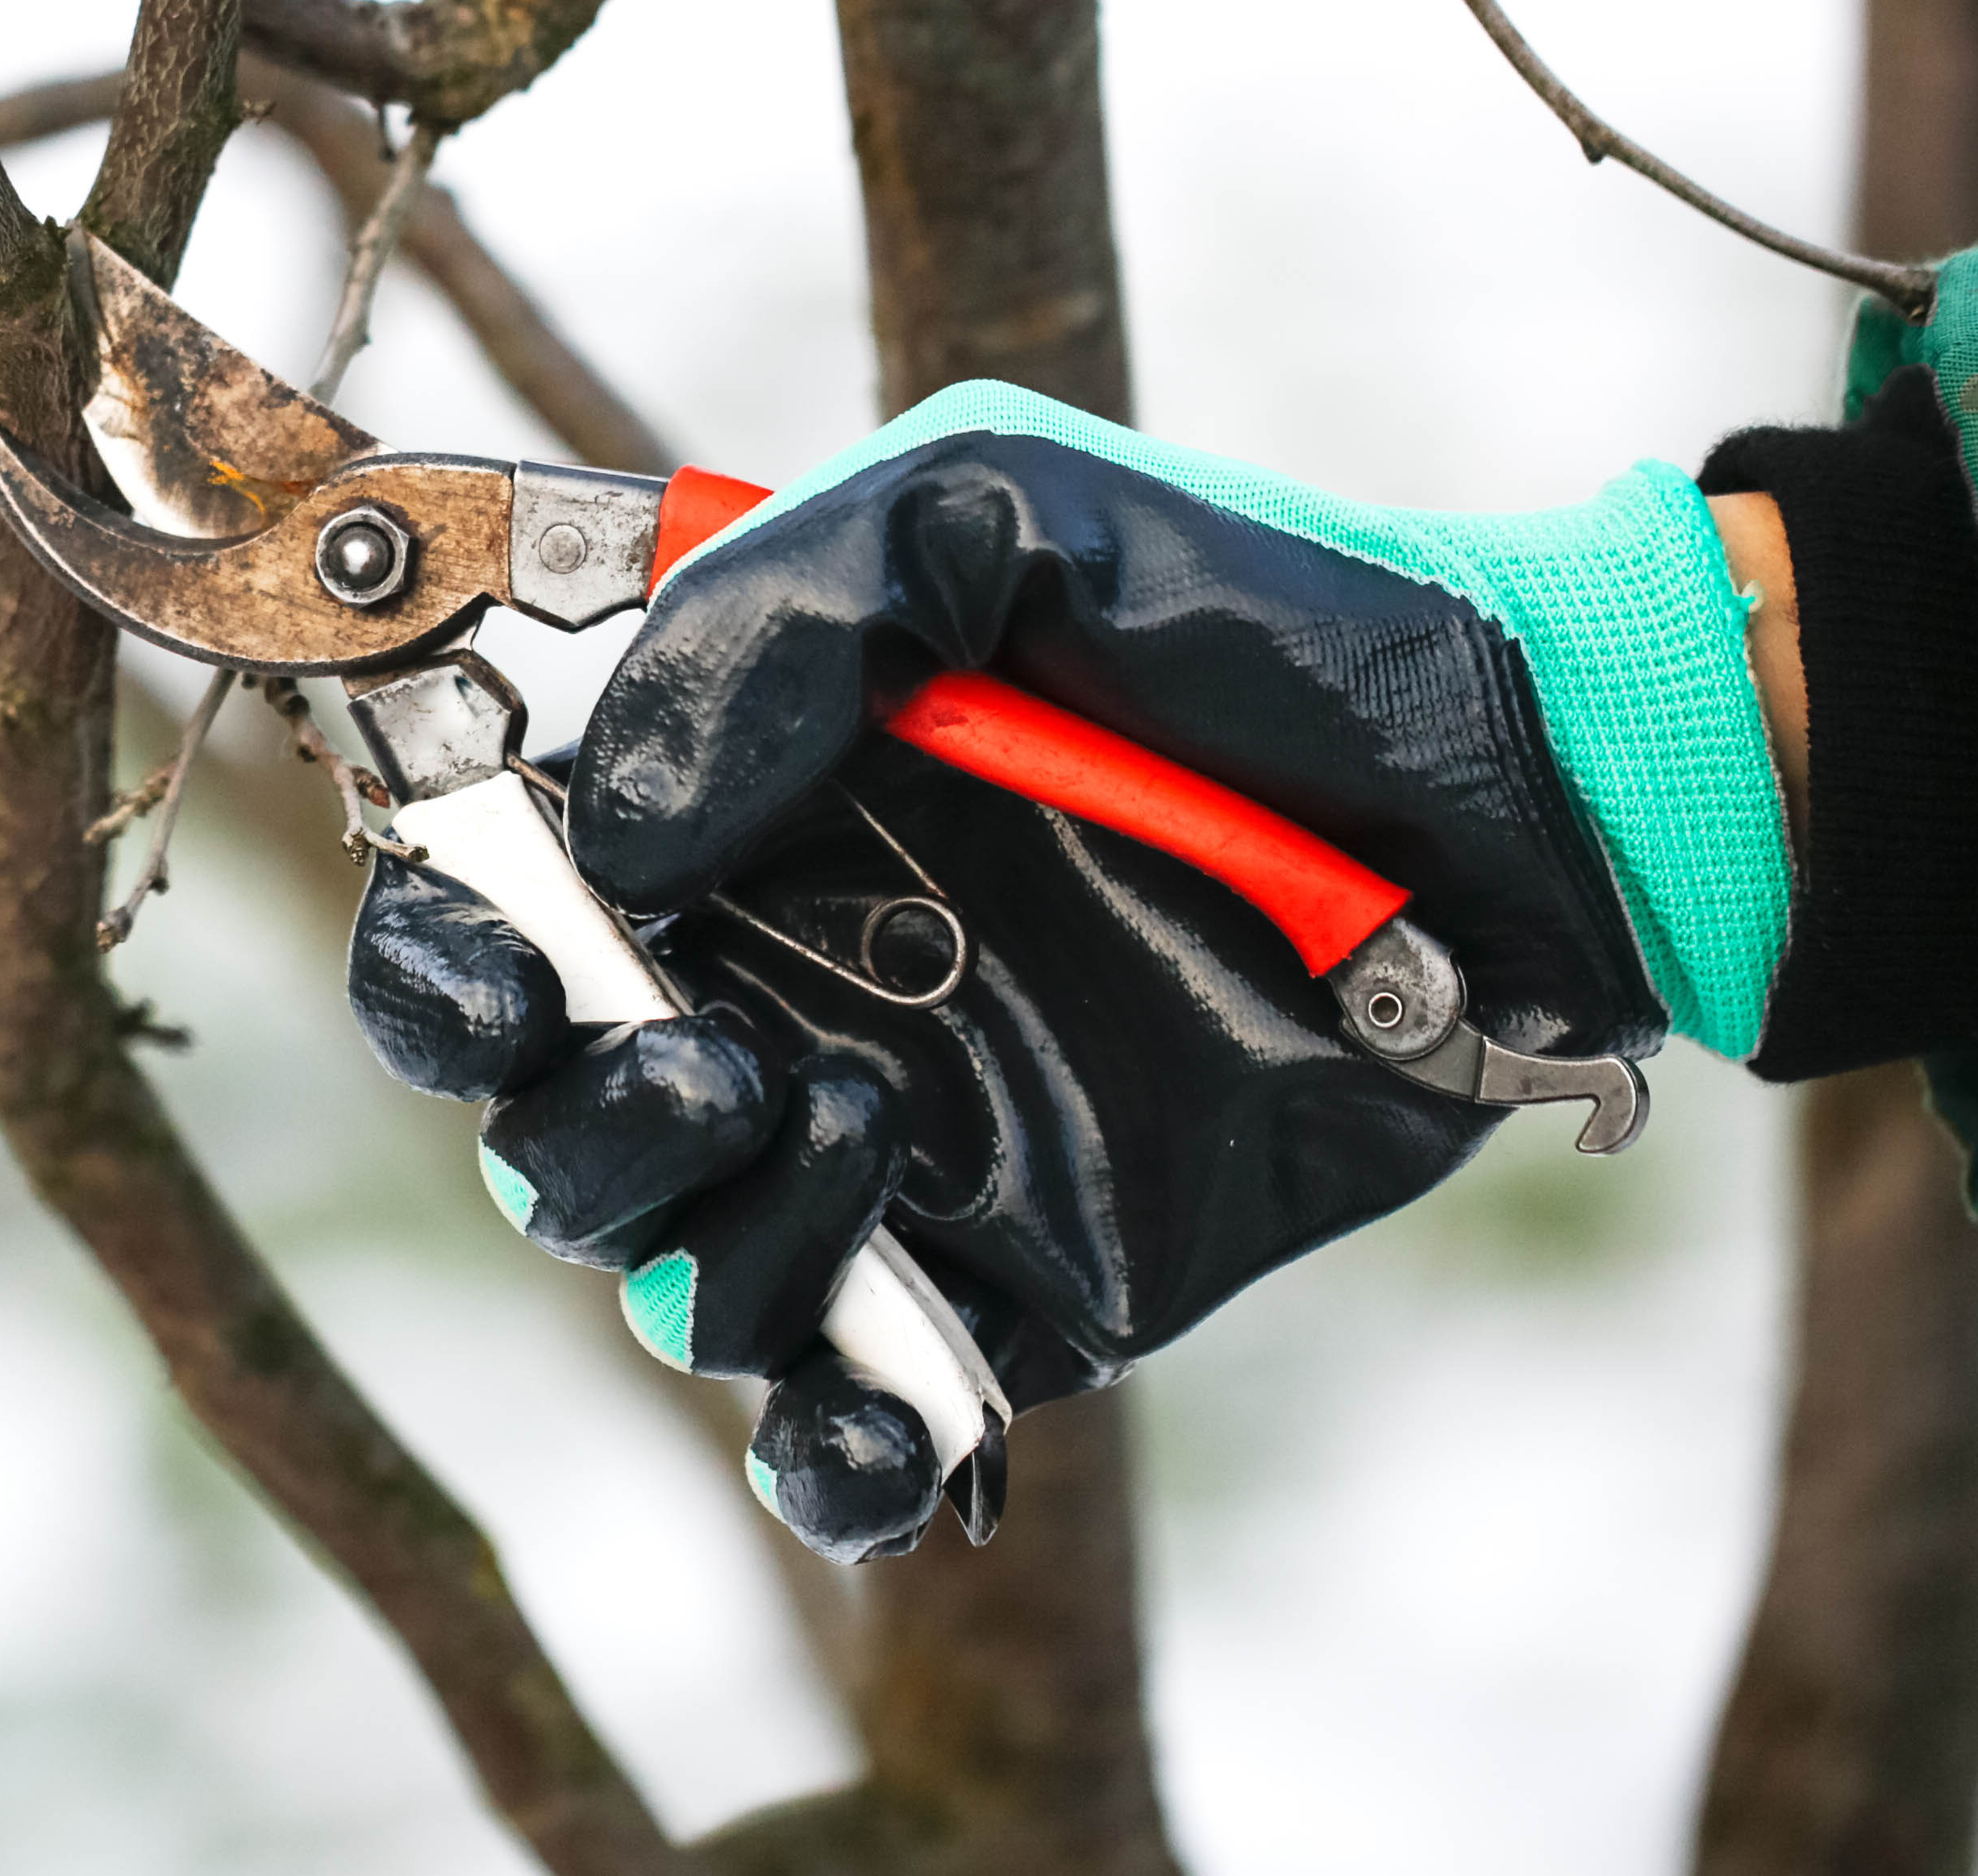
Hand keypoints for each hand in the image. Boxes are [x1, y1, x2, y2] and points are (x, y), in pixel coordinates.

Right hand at [346, 386, 1787, 1556]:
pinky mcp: (1029, 1295)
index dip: (443, 962)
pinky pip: (862, 1441)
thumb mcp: (998, 515)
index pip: (489, 920)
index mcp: (730, 821)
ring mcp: (899, 1160)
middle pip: (544, 1132)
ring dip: (721, 1235)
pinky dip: (839, 1463)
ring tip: (868, 1117)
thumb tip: (616, 829)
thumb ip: (778, 623)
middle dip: (586, 1115)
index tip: (511, 961)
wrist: (1533, 795)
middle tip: (723, 1048)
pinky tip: (889, 1409)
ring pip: (679, 1292)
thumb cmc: (1258, 621)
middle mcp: (781, 993)